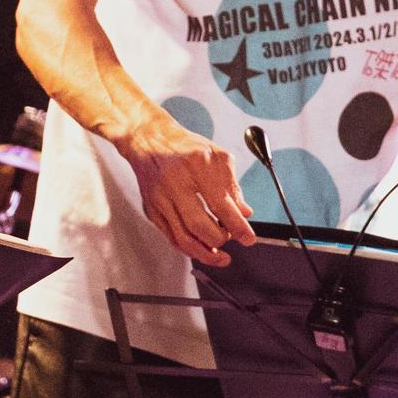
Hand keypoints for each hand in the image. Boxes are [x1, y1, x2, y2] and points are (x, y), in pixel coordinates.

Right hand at [115, 111, 255, 266]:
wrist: (148, 140)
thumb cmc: (186, 148)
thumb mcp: (217, 157)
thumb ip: (233, 186)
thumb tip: (245, 213)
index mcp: (196, 165)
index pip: (220, 203)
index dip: (237, 225)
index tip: (249, 238)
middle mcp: (174, 183)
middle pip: (198, 225)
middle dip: (220, 239)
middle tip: (233, 239)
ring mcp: (159, 198)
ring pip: (182, 237)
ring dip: (204, 252)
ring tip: (221, 256)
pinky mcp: (151, 209)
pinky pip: (171, 237)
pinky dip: (189, 248)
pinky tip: (202, 249)